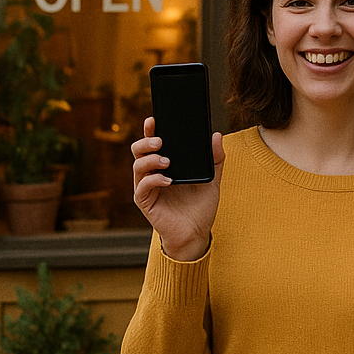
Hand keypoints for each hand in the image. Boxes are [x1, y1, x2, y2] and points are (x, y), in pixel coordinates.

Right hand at [131, 117, 224, 259]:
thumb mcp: (211, 179)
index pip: (153, 143)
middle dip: (146, 142)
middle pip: (138, 151)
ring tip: (167, 161)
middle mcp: (152, 173)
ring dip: (150, 160)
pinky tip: (167, 180)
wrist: (197, 233)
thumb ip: (215, 159)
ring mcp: (147, 188)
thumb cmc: (200, 207)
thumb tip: (216, 136)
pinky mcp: (146, 202)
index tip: (154, 119)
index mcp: (164, 165)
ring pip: (137, 166)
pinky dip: (154, 180)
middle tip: (160, 141)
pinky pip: (142, 187)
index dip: (150, 130)